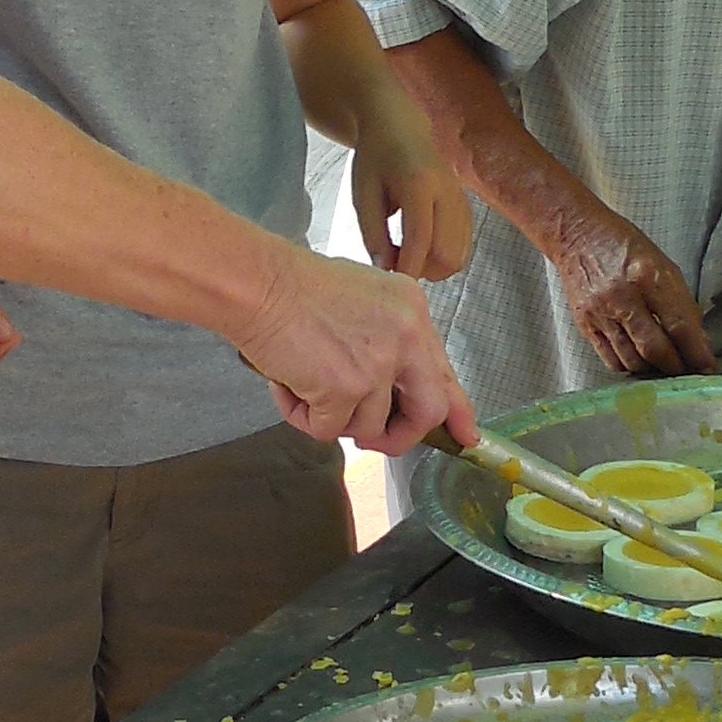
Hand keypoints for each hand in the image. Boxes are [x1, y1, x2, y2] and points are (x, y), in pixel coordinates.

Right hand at [235, 246, 474, 456]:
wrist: (257, 282)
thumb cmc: (294, 287)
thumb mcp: (363, 300)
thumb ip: (387, 338)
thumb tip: (391, 387)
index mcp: (413, 311)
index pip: (445, 372)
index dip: (457, 411)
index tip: (465, 436)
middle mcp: (406, 336)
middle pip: (428, 411)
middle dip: (401, 435)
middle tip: (374, 439)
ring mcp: (378, 364)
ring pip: (368, 427)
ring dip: (332, 418)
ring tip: (302, 384)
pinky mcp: (345, 388)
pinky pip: (327, 430)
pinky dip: (302, 417)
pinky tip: (286, 385)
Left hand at [346, 114, 474, 286]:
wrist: (400, 129)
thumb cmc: (376, 159)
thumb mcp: (363, 194)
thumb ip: (373, 234)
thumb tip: (386, 270)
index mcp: (419, 183)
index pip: (421, 238)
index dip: (408, 266)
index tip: (392, 281)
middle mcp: (448, 191)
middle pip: (448, 253)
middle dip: (422, 270)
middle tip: (398, 263)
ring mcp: (462, 199)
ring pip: (459, 255)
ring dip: (434, 267)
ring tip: (408, 254)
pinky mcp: (466, 207)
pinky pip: (464, 245)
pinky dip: (445, 256)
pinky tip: (422, 247)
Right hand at [544, 202, 714, 379]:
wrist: (578, 237)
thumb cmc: (624, 247)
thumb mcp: (663, 265)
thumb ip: (679, 302)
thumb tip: (696, 340)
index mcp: (648, 276)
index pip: (679, 325)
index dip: (696, 352)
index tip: (707, 366)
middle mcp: (623, 297)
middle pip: (654, 348)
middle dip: (676, 366)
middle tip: (687, 371)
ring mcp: (601, 313)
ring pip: (632, 360)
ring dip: (653, 369)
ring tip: (665, 367)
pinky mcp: (585, 324)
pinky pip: (611, 359)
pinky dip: (630, 366)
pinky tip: (639, 360)